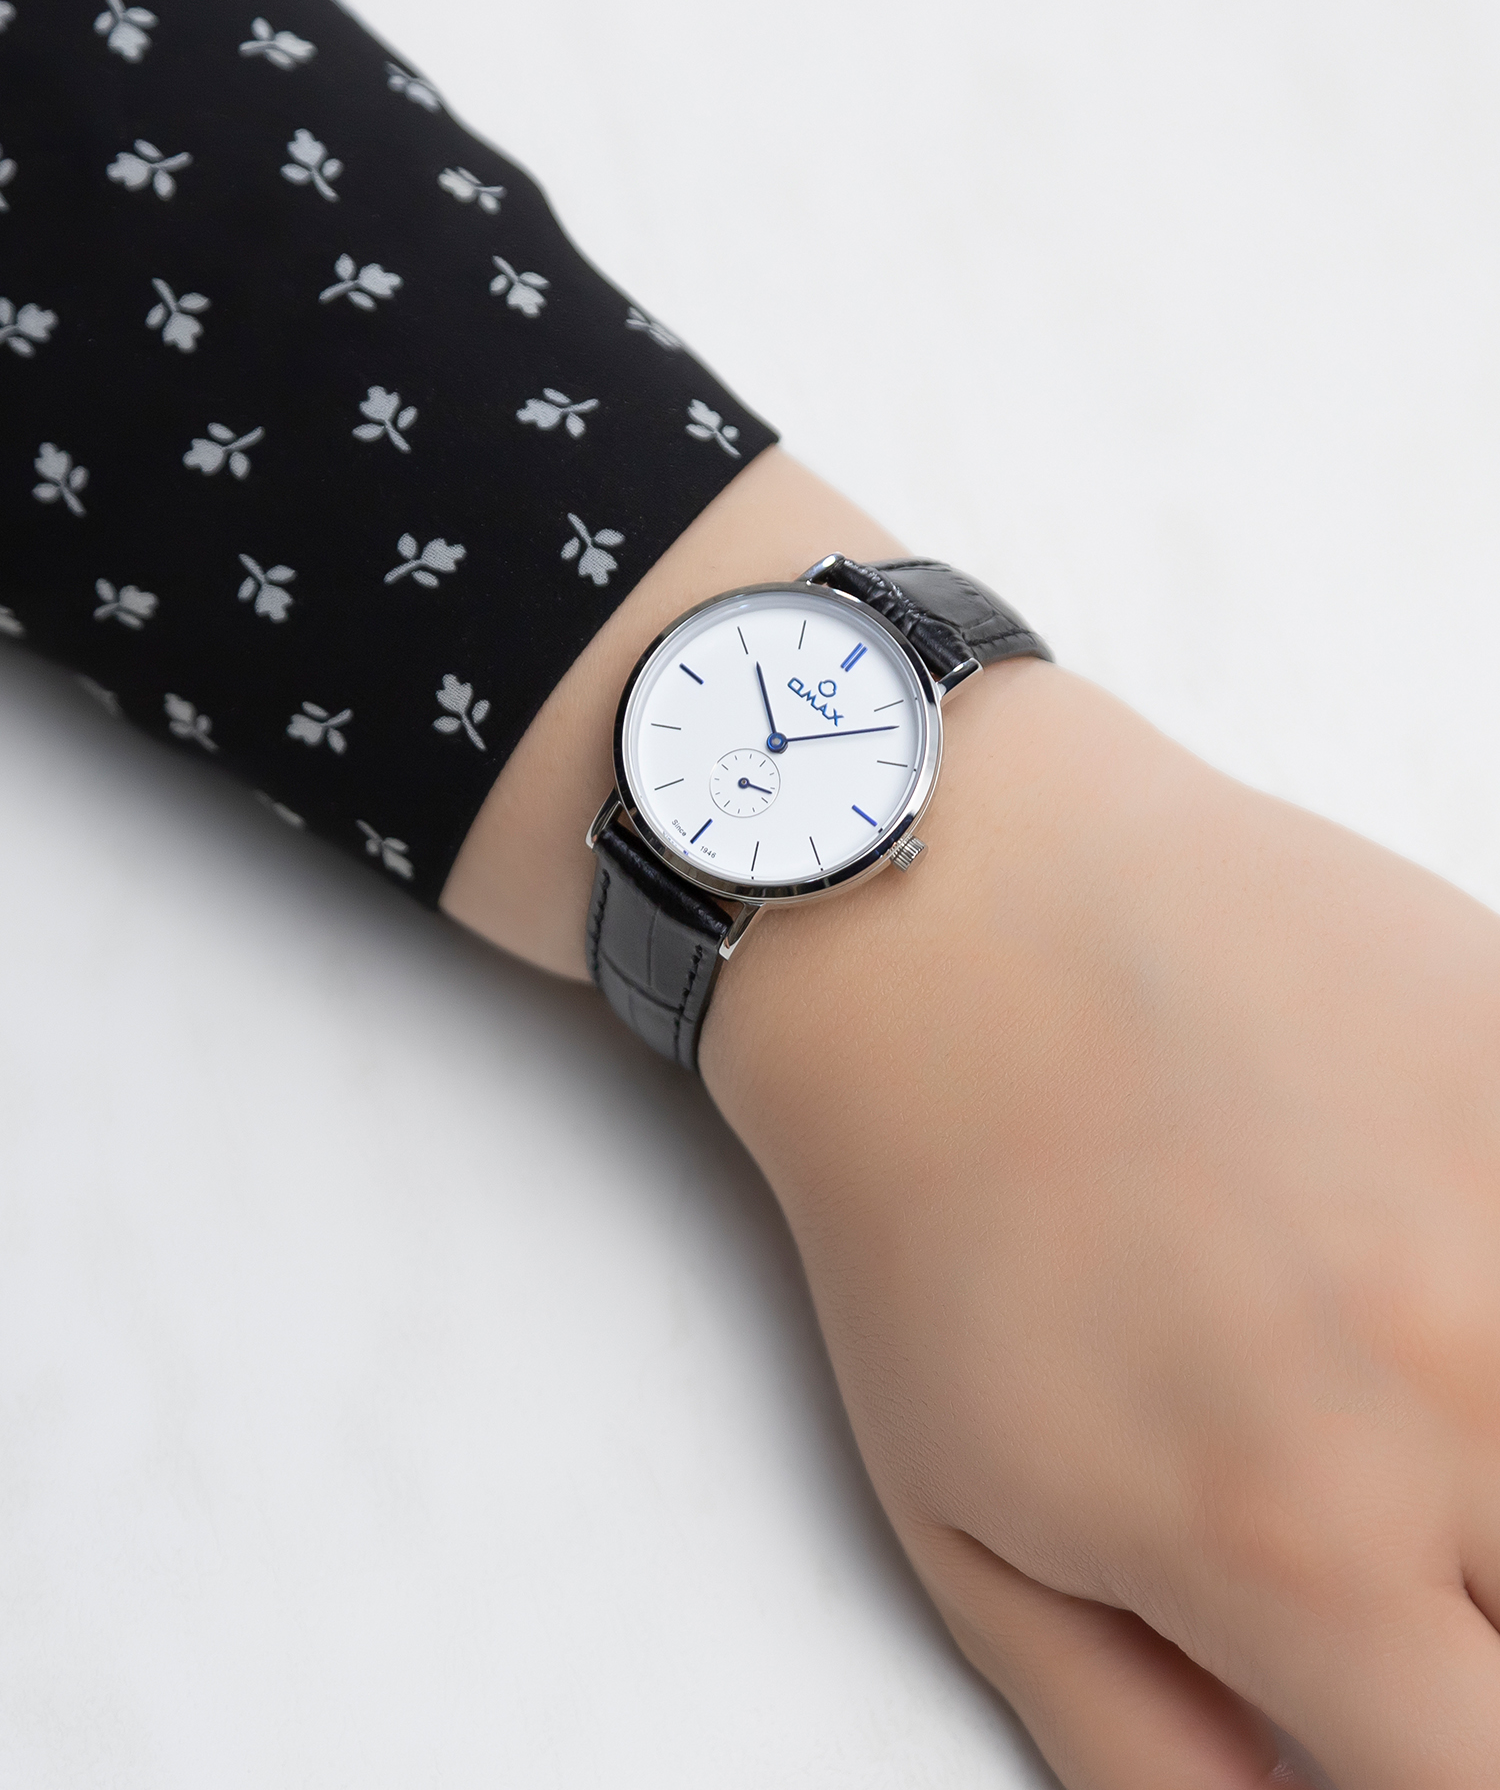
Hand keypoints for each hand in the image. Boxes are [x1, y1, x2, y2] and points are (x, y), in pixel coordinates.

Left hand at [708, 660, 1499, 1789]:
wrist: (941, 916)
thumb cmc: (925, 1201)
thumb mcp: (965, 1520)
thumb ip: (1140, 1739)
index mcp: (1291, 1539)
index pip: (1484, 1787)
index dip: (1448, 1759)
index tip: (1414, 1698)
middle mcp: (1448, 1388)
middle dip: (1489, 1612)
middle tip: (1403, 1538)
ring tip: (1405, 1374)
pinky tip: (1435, 1251)